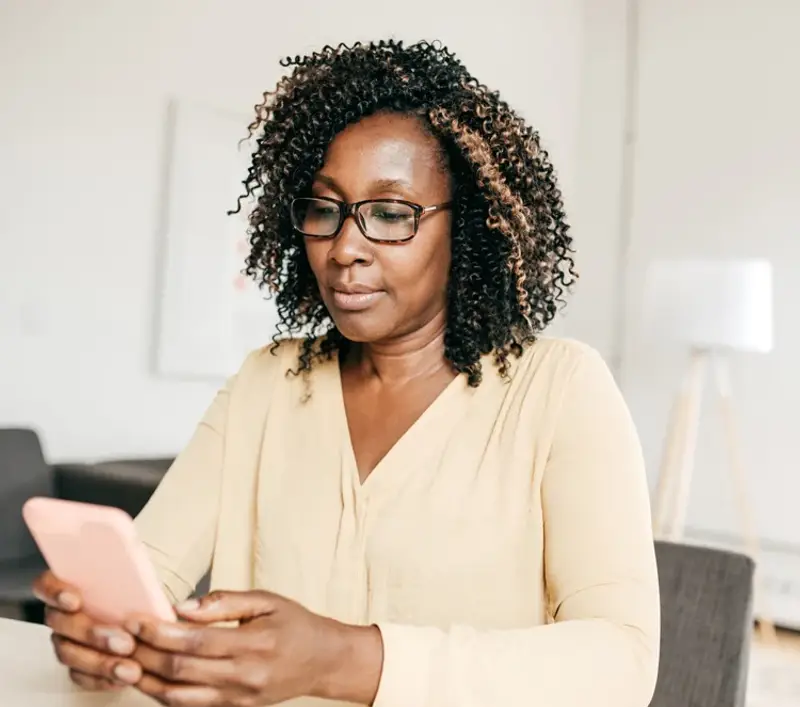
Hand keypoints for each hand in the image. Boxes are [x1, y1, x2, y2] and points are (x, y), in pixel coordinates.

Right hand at [32, 570, 141, 690]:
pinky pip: (80, 676)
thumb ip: (132, 570)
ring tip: (130, 668)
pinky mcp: (77, 665)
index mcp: (70, 584)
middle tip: (124, 642)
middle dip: (92, 633)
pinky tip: (122, 678)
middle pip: (61, 624)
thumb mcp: (138, 574)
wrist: (150, 615)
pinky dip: (101, 679)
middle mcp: (62, 614)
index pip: (46, 584)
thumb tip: (142, 563)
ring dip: (100, 662)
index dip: (54, 592)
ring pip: (69, 653)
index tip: (75, 600)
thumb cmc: (140, 590)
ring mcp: (66, 641)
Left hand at [125, 589, 382, 706]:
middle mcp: (243, 677)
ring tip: (122, 660)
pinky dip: (162, 693)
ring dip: (145, 679)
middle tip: (118, 638)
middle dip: (144, 654)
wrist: (323, 661)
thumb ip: (225, 602)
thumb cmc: (295, 624)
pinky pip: (189, 706)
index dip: (160, 632)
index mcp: (254, 645)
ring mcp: (237, 699)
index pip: (195, 642)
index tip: (135, 618)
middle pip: (180, 672)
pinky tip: (147, 677)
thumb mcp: (267, 601)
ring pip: (177, 696)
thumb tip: (183, 607)